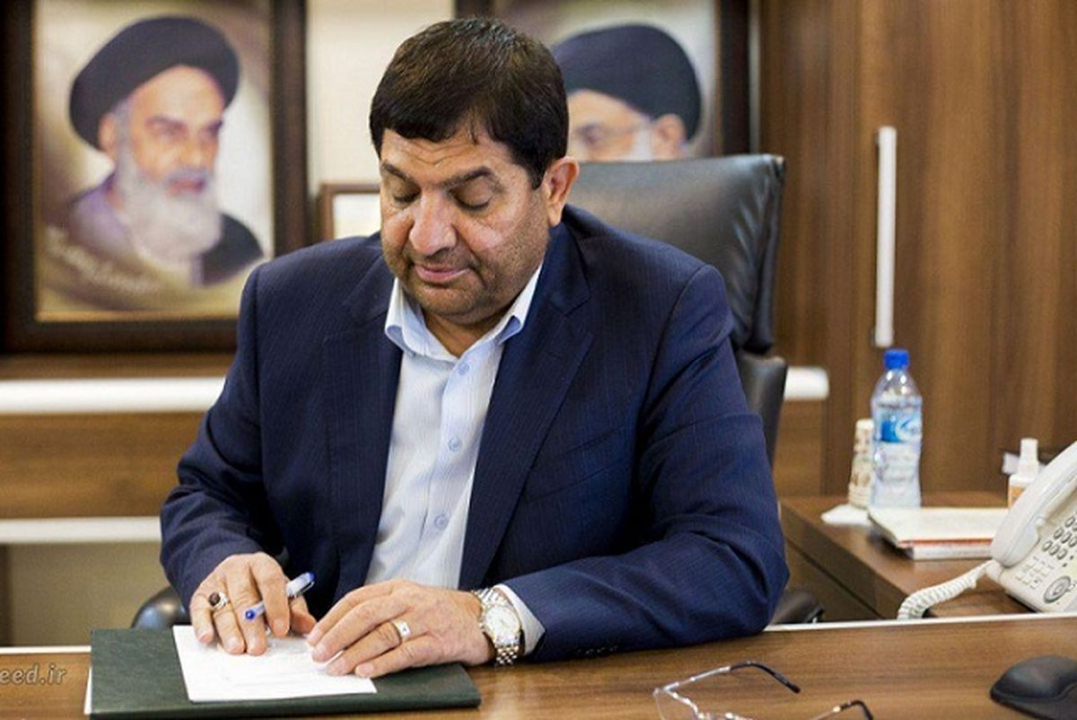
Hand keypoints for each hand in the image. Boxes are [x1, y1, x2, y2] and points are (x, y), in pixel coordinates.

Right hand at [190, 552, 316, 654]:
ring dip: (230, 630)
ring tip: (237, 648)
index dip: (276, 605)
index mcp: (261, 564)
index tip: (281, 629)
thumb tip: (309, 626)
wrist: (233, 573)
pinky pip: (199, 610)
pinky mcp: (199, 595)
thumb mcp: (282, 592)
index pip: (269, 580)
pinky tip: (207, 637)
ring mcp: (216, 582)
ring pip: (223, 606)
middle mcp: (237, 569)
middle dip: (252, 625)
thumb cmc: (262, 587)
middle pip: (244, 597)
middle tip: (257, 647)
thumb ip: (295, 609)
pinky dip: (202, 624)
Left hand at [306, 579, 492, 677]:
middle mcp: (409, 600)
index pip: (357, 599)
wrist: (480, 618)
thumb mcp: (409, 600)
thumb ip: (380, 609)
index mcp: (397, 588)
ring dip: (355, 653)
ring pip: (382, 634)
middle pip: (366, 615)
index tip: (314, 636)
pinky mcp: (436, 642)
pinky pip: (405, 653)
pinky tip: (367, 671)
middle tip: (319, 654)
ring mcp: (424, 620)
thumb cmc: (438, 612)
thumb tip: (339, 630)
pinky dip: (384, 663)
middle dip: (338, 636)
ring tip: (337, 668)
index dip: (333, 618)